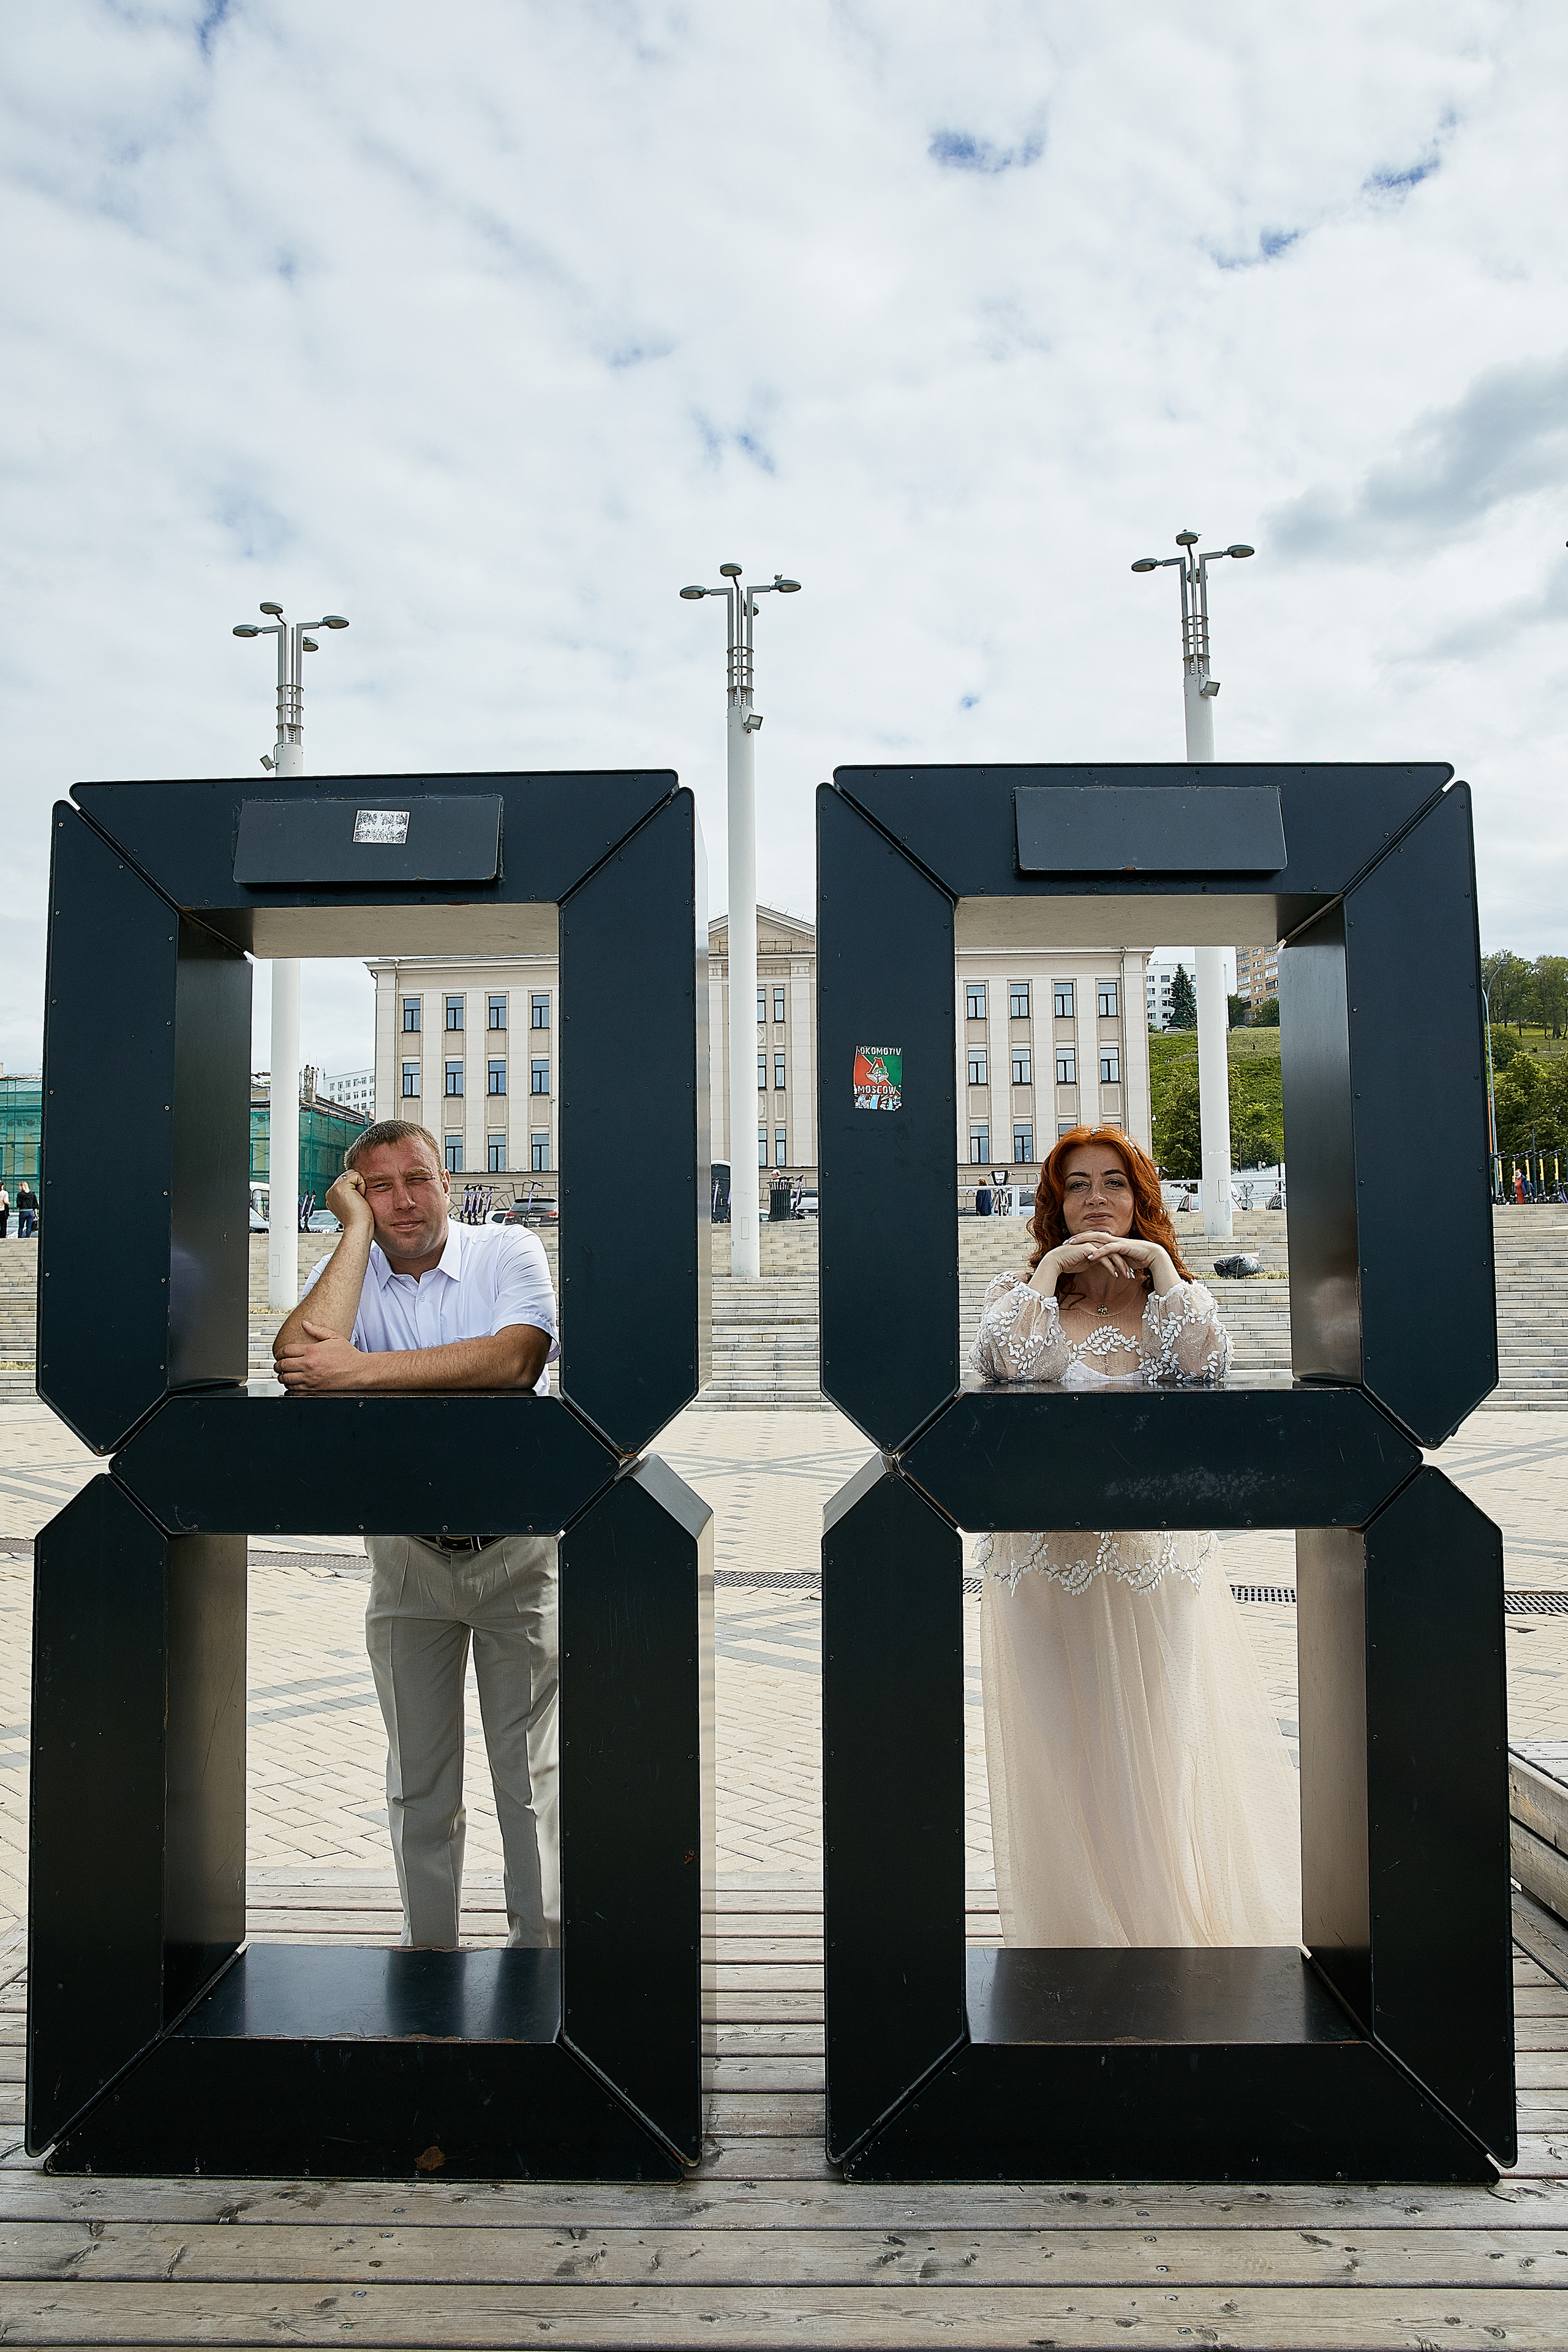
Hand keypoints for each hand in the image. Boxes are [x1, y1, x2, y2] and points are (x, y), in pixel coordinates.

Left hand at [276, 1320, 368, 1394]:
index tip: (279, 1354)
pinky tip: (291, 1384)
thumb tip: (305, 1323)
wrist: (358, 1371)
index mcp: (312, 1351)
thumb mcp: (334, 1337)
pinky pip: (294, 1390)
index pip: (286, 1351)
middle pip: (282, 1365)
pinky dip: (289, 1387)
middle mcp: (308, 1365)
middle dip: (277, 1365)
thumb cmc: (348, 1355)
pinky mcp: (313, 1389)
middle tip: (278, 1365)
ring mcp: (310, 1378)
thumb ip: (317, 1329)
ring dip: (282, 1376)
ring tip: (284, 1374)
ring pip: (286, 1379)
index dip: (279, 1352)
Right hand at [326, 1169, 372, 1233]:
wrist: (358, 1228)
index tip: (355, 1203)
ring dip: (359, 1186)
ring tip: (357, 1200)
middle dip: (357, 1186)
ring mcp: (333, 1189)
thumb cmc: (359, 1220)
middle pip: (349, 1175)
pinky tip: (358, 1198)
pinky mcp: (340, 1187)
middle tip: (357, 1202)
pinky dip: (362, 1185)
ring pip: (352, 1174)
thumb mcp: (352, 1204)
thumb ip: (349, 1194)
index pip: (346, 1181)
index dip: (355, 1188)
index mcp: (332, 1197)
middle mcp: (330, 1193)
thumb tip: (356, 1187)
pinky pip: (356, 1175)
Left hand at [1049, 1233, 1166, 1281]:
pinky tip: (1089, 1257)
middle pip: (1090, 1235)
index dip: (1079, 1240)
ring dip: (1083, 1242)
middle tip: (1064, 1243)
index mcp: (1110, 1241)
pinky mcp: (1123, 1246)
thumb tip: (1102, 1265)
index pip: (1091, 1237)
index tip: (1067, 1244)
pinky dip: (1098, 1252)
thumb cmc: (1137, 1258)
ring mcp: (1117, 1241)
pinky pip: (1108, 1248)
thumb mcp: (1120, 1260)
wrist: (1153, 1256)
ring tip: (1071, 1246)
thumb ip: (1110, 1260)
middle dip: (1076, 1238)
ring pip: (1096, 1238)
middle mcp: (1112, 1238)